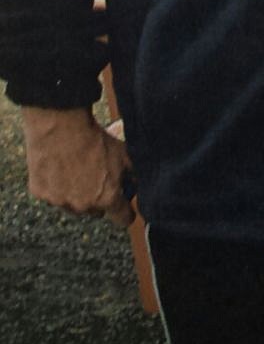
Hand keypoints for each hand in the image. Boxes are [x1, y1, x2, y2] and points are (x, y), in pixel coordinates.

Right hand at [20, 105, 134, 228]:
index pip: (123, 219)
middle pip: (96, 212)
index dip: (125, 212)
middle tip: (96, 179)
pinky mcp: (41, 193)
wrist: (61, 124)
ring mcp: (60, 201)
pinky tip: (58, 167)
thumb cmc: (94, 138)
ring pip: (72, 205)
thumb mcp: (124, 153)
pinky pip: (51, 195)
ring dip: (75, 194)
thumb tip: (141, 182)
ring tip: (75, 170)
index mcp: (108, 198)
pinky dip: (54, 186)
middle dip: (98, 200)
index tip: (123, 205)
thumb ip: (134, 173)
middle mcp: (83, 205)